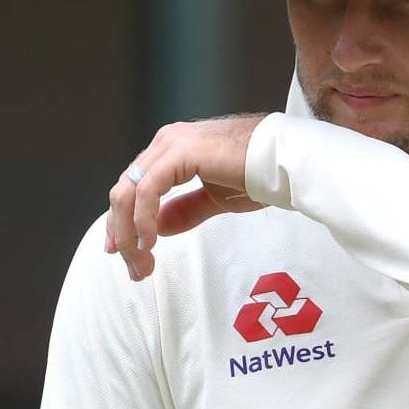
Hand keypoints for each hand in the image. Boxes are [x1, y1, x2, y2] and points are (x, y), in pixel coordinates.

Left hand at [105, 115, 270, 280]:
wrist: (285, 163)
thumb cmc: (260, 175)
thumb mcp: (215, 200)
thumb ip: (184, 210)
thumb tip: (157, 227)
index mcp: (173, 149)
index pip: (134, 187)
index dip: (123, 222)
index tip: (124, 252)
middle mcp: (167, 142)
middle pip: (124, 190)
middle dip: (122, 233)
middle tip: (133, 267)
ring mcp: (171, 145)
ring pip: (129, 192)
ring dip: (130, 233)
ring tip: (141, 262)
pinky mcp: (179, 153)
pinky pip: (147, 192)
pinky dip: (143, 221)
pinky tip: (149, 243)